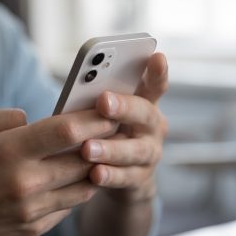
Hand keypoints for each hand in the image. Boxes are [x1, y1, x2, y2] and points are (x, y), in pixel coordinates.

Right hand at [0, 108, 116, 235]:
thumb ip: (5, 116)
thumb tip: (35, 119)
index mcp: (7, 152)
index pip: (65, 131)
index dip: (92, 118)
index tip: (108, 109)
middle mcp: (24, 183)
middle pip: (83, 159)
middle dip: (104, 140)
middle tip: (115, 126)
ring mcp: (31, 210)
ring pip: (84, 186)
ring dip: (96, 167)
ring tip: (99, 150)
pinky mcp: (35, 228)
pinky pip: (69, 205)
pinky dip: (77, 188)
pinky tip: (76, 176)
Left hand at [80, 52, 167, 201]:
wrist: (122, 175)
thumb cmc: (107, 132)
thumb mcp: (106, 114)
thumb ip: (100, 101)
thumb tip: (77, 90)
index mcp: (143, 103)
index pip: (154, 84)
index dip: (157, 72)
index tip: (157, 57)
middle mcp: (152, 126)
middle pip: (144, 113)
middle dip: (124, 106)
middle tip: (104, 101)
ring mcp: (150, 153)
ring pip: (135, 150)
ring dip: (111, 148)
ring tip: (87, 148)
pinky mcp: (141, 178)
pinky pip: (126, 177)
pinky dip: (110, 175)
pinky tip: (94, 174)